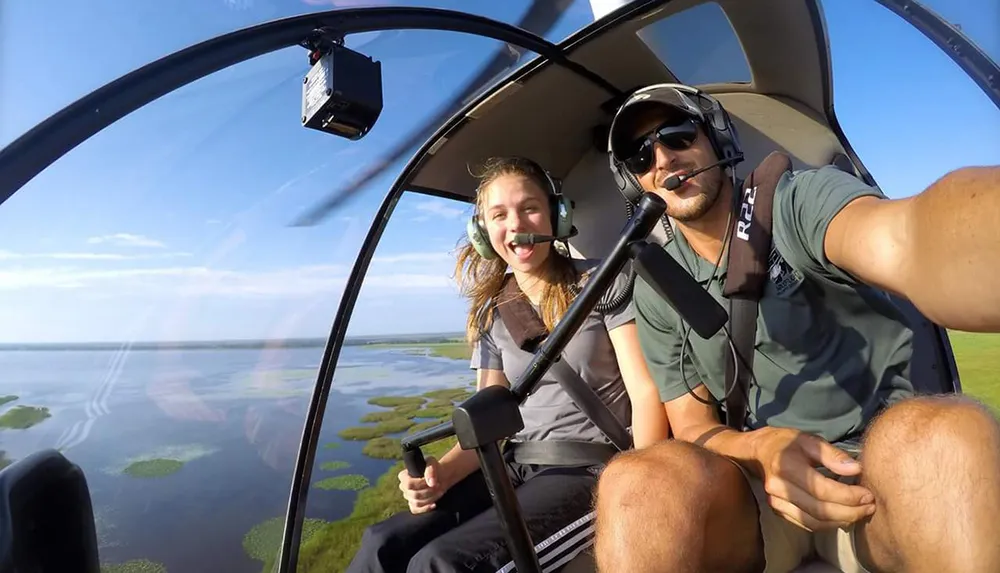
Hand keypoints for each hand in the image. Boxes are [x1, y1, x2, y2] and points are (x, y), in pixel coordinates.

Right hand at [396, 456, 447, 514]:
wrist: (439, 476)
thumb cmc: (433, 468)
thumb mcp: (432, 463)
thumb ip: (430, 470)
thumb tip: (431, 483)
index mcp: (403, 476)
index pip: (408, 484)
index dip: (421, 484)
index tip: (432, 482)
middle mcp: (403, 487)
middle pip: (414, 495)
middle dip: (429, 492)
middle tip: (439, 486)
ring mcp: (408, 497)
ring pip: (417, 503)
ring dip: (431, 498)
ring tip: (439, 492)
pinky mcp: (413, 505)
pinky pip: (415, 510)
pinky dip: (425, 509)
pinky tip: (434, 504)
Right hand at [749, 427, 875, 530]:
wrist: (758, 452)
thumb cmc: (787, 443)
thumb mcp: (809, 440)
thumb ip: (833, 455)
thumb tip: (856, 470)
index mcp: (786, 466)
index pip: (822, 489)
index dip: (848, 496)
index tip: (868, 494)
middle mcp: (779, 488)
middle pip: (819, 510)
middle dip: (850, 512)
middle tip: (870, 507)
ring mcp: (776, 502)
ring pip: (814, 521)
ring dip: (841, 521)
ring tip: (860, 513)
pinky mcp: (778, 511)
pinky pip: (806, 524)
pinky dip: (828, 524)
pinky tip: (842, 516)